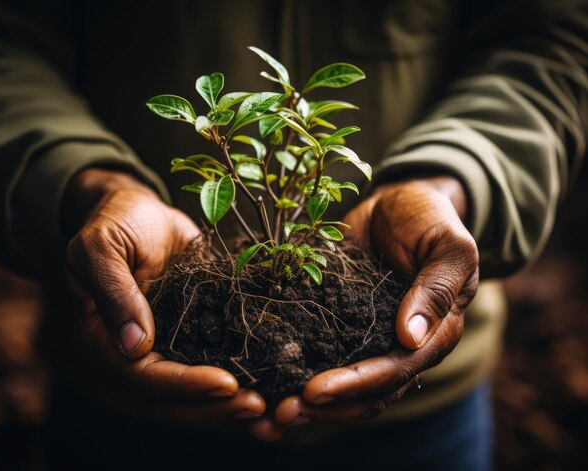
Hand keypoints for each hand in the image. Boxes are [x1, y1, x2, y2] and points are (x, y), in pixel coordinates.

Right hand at [61, 168, 264, 423]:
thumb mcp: (101, 246)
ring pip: (190, 398)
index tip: (226, 383)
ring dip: (228, 410)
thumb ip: (114, 291)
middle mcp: (126, 360)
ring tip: (270, 414)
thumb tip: (135, 346)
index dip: (183, 385)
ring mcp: (158, 356)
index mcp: (97, 342)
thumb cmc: (116, 222)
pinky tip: (270, 392)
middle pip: (168, 402)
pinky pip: (208, 371)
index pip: (140, 378)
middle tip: (258, 408)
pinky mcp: (185, 343)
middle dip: (213, 409)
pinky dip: (234, 388)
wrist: (141, 214)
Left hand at [249, 176, 478, 439]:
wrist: (398, 204)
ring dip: (310, 404)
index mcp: (434, 334)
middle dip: (326, 406)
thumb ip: (437, 288)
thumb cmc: (430, 220)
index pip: (396, 371)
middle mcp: (403, 346)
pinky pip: (323, 355)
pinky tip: (267, 383)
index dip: (356, 384)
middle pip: (367, 391)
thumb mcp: (447, 246)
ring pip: (344, 386)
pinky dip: (299, 372)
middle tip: (283, 412)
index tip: (315, 390)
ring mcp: (370, 338)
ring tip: (269, 412)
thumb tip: (411, 338)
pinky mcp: (343, 325)